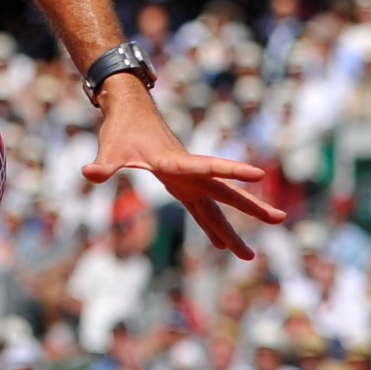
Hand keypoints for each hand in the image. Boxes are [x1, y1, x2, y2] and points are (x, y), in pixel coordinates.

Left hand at [81, 75, 287, 259]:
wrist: (130, 112)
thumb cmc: (121, 129)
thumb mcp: (111, 147)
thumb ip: (104, 163)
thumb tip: (90, 174)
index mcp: (176, 161)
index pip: (207, 167)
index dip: (232, 171)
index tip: (259, 174)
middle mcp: (189, 172)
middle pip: (225, 192)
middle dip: (252, 207)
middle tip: (280, 219)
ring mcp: (188, 180)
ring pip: (216, 207)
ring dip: (232, 231)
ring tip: (249, 257)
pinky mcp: (182, 185)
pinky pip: (201, 210)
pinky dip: (210, 227)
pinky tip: (220, 244)